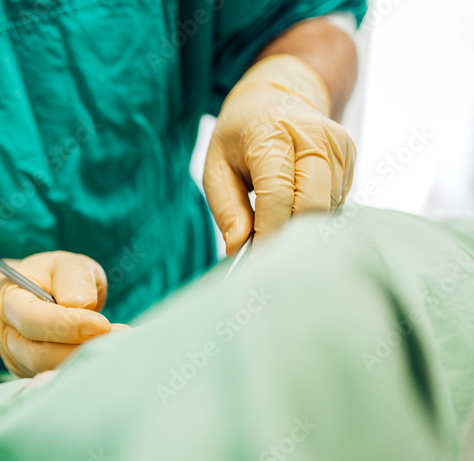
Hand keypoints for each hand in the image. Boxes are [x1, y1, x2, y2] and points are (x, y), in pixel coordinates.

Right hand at [0, 251, 127, 376]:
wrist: (29, 298)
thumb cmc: (51, 279)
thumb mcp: (65, 265)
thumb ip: (74, 279)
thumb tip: (82, 304)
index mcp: (9, 301)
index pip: (32, 319)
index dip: (68, 324)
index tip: (102, 324)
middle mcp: (8, 335)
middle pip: (38, 354)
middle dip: (79, 349)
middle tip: (119, 337)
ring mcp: (17, 360)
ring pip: (48, 373)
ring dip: (83, 363)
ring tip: (115, 348)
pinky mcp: (32, 377)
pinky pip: (55, 382)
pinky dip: (80, 373)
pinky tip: (103, 361)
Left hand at [203, 54, 355, 254]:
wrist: (278, 97)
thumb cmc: (241, 135)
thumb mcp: (216, 167)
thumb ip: (226, 209)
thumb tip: (238, 248)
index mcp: (272, 133)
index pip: (277, 192)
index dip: (267, 230)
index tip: (255, 259)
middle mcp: (313, 136)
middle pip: (312, 203)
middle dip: (288, 234)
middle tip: (266, 252)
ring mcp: (337, 146)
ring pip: (326, 207)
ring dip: (300, 226)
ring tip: (275, 222)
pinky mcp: (351, 158)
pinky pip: (336, 202)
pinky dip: (314, 214)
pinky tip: (294, 206)